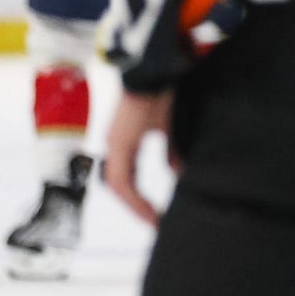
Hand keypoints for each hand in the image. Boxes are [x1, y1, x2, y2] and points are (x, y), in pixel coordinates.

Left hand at [102, 88, 177, 226]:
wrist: (155, 73)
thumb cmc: (163, 94)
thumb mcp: (170, 129)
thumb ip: (172, 153)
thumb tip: (179, 173)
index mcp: (126, 142)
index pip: (129, 179)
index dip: (140, 199)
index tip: (156, 215)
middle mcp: (116, 145)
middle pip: (119, 186)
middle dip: (136, 206)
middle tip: (154, 222)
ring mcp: (115, 144)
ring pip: (118, 185)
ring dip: (135, 204)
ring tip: (152, 219)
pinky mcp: (119, 143)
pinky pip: (122, 180)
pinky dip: (134, 196)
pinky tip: (146, 206)